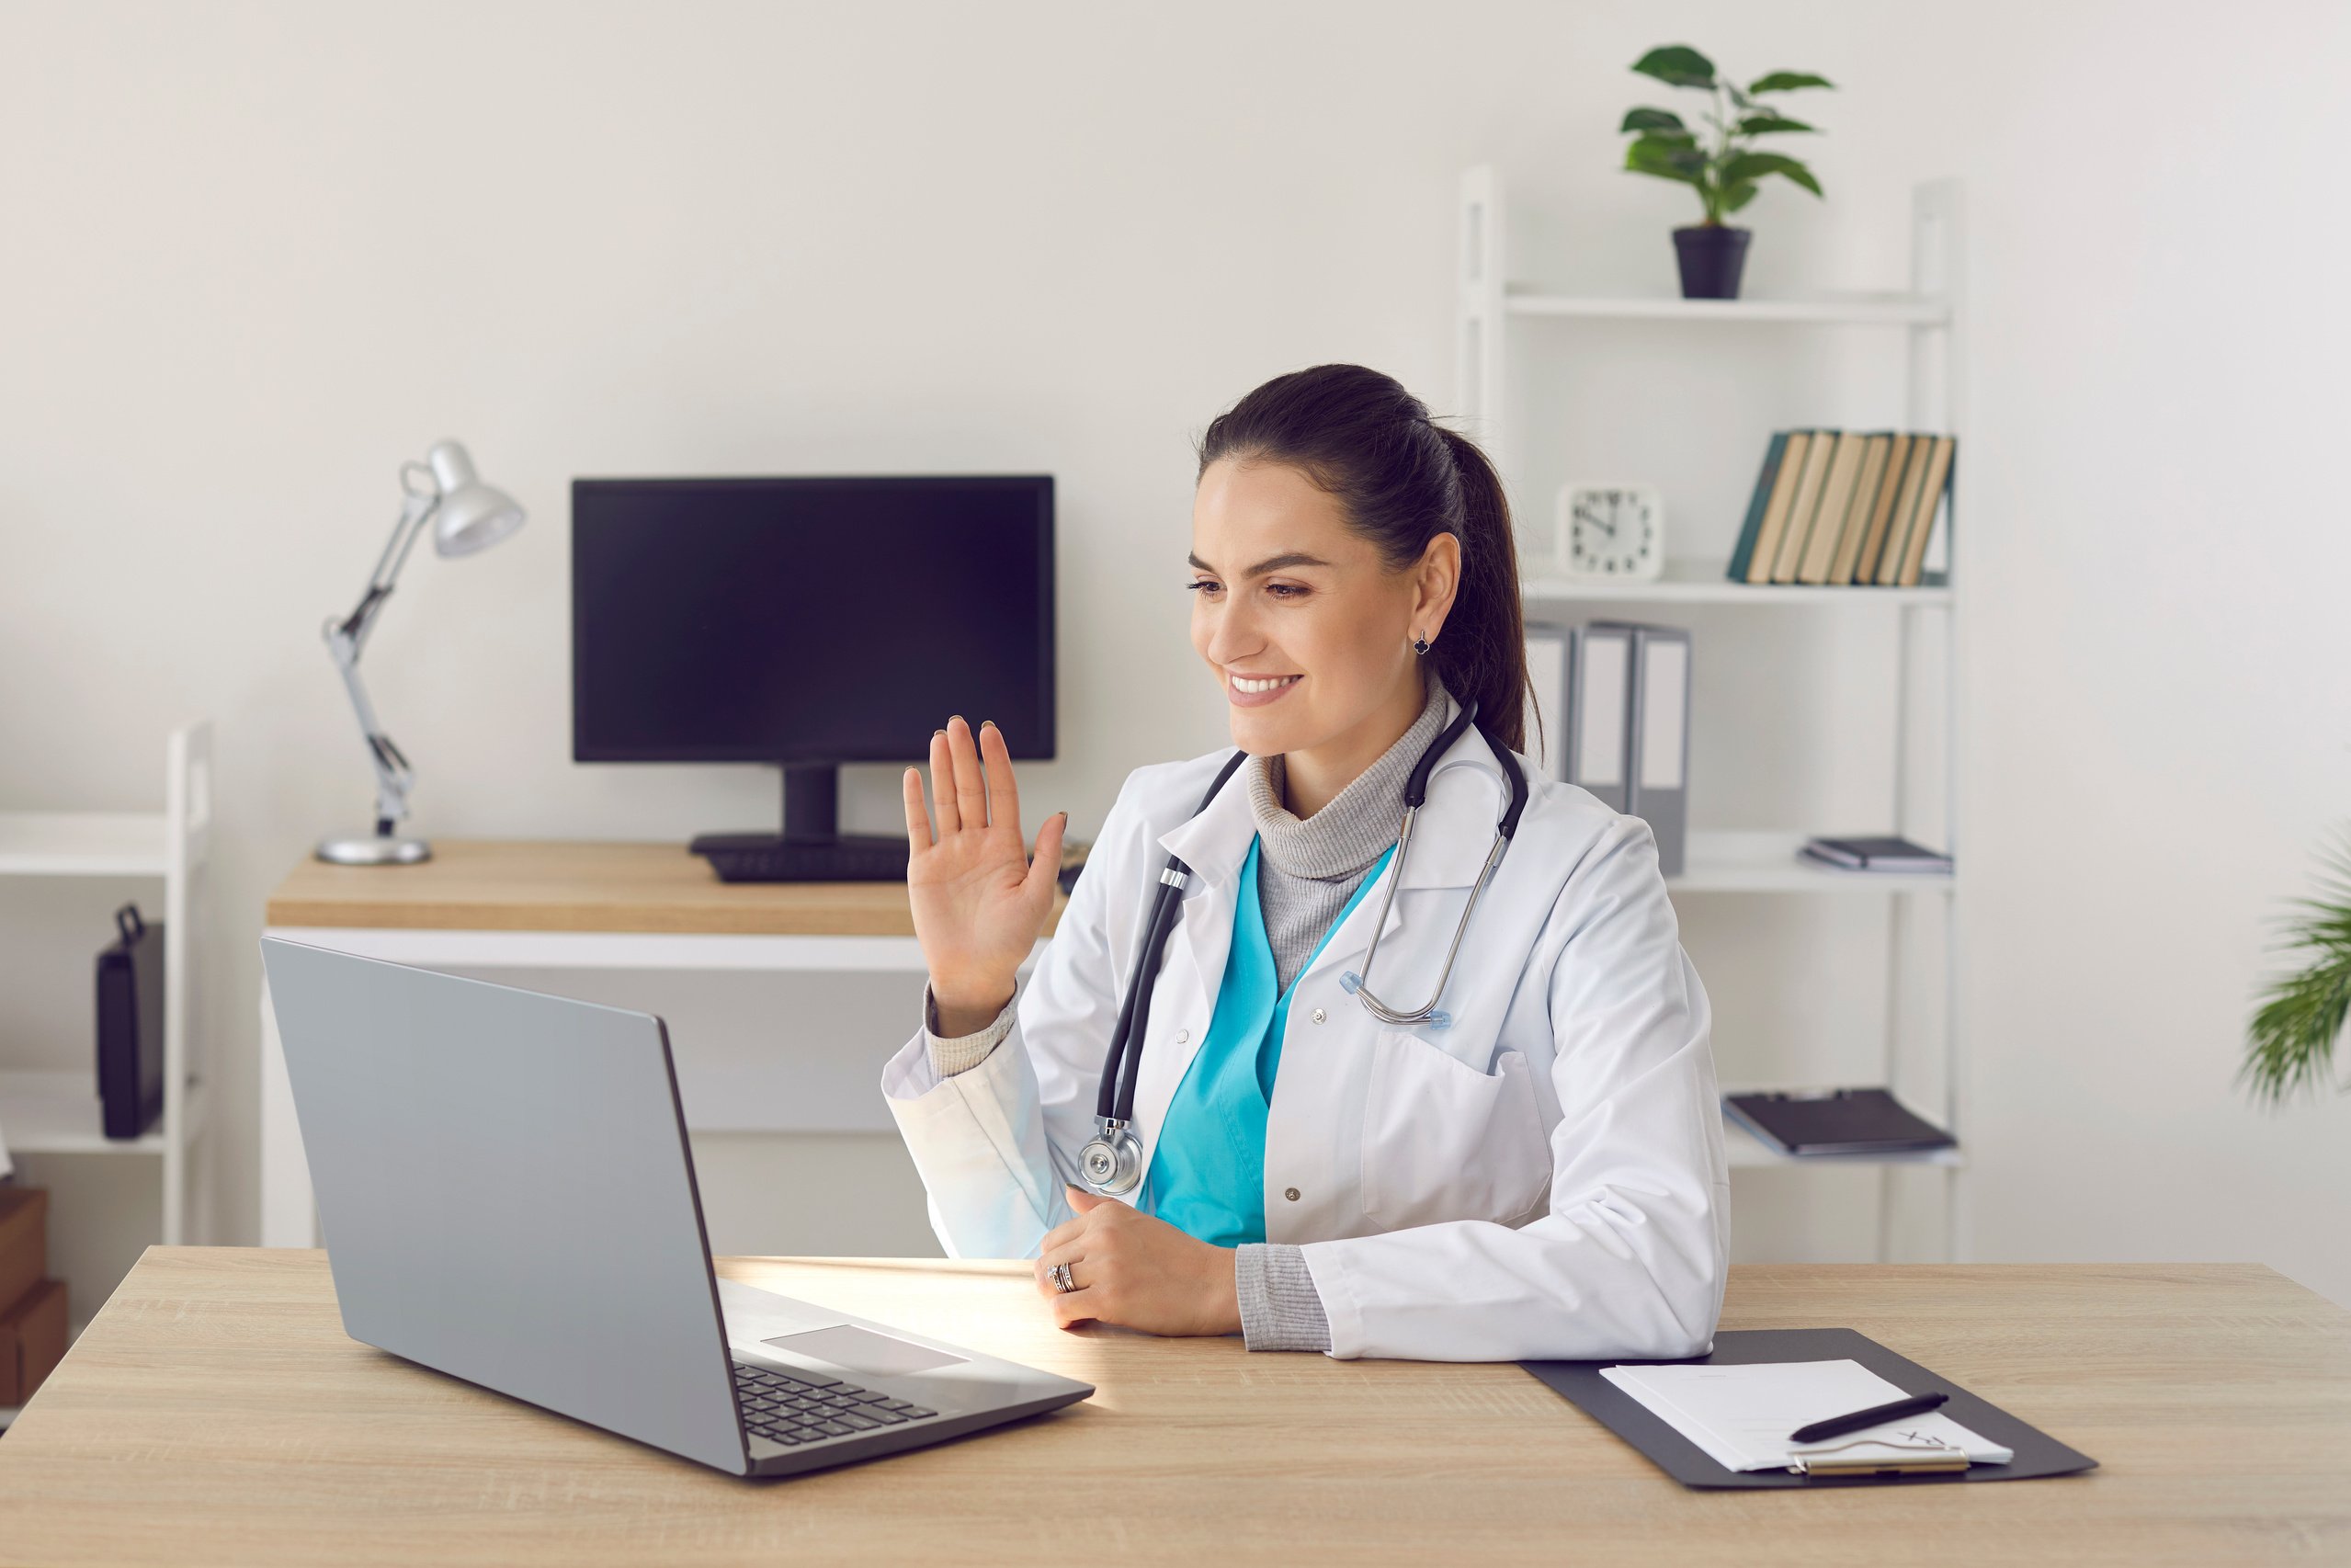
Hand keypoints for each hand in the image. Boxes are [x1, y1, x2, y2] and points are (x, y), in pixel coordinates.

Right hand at [903, 716, 1066, 1034]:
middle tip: (959, 723)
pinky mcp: (923, 866)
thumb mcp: (1037, 898)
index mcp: (1006, 847)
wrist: (974, 972)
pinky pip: (918, 827)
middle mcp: (977, 843)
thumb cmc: (1009, 941)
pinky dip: (914, 801)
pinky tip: (913, 775)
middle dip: (964, 756)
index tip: (990, 732)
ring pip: (945, 801)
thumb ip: (1046, 855)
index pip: (1000, 793)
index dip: (995, 762)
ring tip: (939, 737)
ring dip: (942, 769)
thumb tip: (1058, 814)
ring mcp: (949, 852)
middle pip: (970, 789)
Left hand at [1035, 1187, 1240, 1336]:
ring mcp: (1105, 1267)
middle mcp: (1102, 1236)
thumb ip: (1099, 1207)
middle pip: (1046, 1263)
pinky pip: (1062, 1310)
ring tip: (1079, 1308)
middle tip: (1073, 1296)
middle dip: (1052, 1283)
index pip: (1053, 1240)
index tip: (1073, 1277)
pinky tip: (1082, 1321)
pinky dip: (1065, 1319)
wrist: (1214, 1284)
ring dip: (1058, 1302)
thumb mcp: (1139, 1220)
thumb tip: (1069, 1193)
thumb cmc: (1180, 1257)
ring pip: (1050, 1286)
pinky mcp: (1109, 1299)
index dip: (1058, 1263)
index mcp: (1107, 1216)